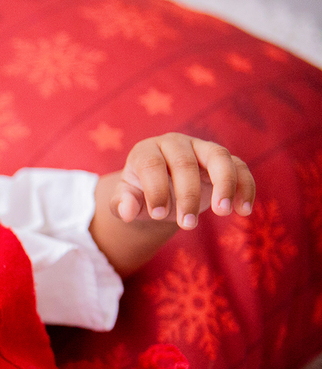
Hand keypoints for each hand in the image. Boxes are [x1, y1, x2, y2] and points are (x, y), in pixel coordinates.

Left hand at [112, 133, 254, 228]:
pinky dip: (245, 186)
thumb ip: (122, 204)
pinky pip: (240, 167)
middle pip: (184, 162)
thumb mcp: (126, 200)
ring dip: (224, 184)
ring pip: (218, 157)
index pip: (152, 165)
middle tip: (186, 224)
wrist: (161, 192)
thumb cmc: (141, 195)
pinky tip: (243, 210)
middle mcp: (175, 144)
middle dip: (187, 195)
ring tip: (222, 212)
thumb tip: (126, 211)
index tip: (157, 216)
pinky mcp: (223, 160)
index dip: (155, 190)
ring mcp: (202, 148)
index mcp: (146, 151)